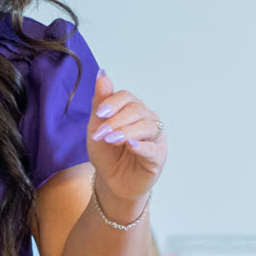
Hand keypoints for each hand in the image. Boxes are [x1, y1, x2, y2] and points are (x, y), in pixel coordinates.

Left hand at [86, 69, 166, 210]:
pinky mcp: (158, 157)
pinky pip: (152, 148)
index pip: (126, 97)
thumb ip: (100, 102)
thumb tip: (101, 73)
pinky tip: (131, 145)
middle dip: (116, 120)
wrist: (111, 181)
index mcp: (131, 110)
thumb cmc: (107, 153)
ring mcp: (154, 138)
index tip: (99, 114)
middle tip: (100, 134)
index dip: (112, 103)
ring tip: (111, 140)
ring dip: (125, 132)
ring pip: (146, 126)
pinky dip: (141, 146)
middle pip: (136, 110)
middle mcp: (146, 120)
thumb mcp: (97, 127)